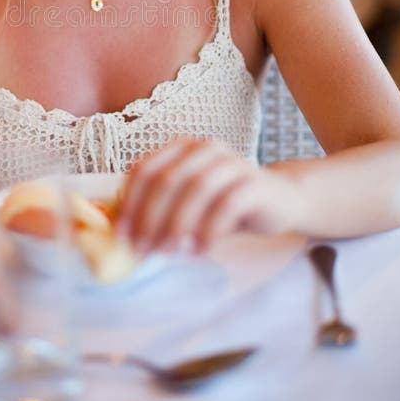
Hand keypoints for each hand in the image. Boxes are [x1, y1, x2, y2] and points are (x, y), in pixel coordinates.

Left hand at [119, 138, 303, 252]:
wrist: (279, 200)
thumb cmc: (224, 203)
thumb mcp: (188, 203)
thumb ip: (159, 209)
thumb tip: (120, 233)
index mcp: (182, 148)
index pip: (145, 169)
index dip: (129, 202)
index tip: (120, 235)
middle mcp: (205, 148)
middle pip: (167, 179)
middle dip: (149, 217)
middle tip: (142, 249)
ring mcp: (232, 163)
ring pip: (196, 188)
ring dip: (176, 224)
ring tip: (168, 252)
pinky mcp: (254, 183)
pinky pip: (227, 204)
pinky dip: (209, 229)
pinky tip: (200, 250)